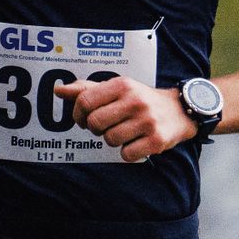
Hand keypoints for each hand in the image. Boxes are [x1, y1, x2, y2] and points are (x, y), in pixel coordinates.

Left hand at [56, 77, 195, 161]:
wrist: (180, 110)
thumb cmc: (140, 100)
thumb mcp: (116, 88)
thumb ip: (86, 90)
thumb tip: (58, 90)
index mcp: (122, 84)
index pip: (84, 101)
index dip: (78, 115)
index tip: (83, 119)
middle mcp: (135, 100)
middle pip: (94, 123)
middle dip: (96, 129)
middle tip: (107, 126)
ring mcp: (147, 120)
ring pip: (110, 140)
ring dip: (113, 140)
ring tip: (125, 132)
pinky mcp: (156, 140)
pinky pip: (127, 154)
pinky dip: (128, 152)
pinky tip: (137, 142)